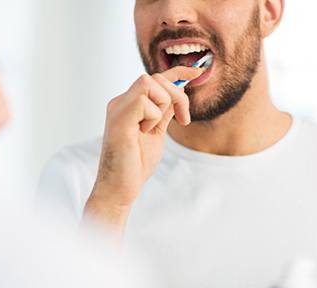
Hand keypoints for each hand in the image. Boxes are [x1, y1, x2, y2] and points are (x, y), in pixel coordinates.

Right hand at [85, 66, 202, 229]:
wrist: (120, 187)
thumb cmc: (135, 164)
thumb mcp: (156, 132)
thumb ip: (164, 112)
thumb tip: (178, 92)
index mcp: (129, 104)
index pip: (154, 79)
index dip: (178, 71)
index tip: (198, 71)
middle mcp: (121, 102)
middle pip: (155, 78)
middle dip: (177, 95)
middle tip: (183, 119)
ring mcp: (118, 108)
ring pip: (149, 83)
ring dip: (161, 106)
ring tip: (152, 129)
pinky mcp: (118, 118)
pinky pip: (144, 102)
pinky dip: (152, 118)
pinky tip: (143, 133)